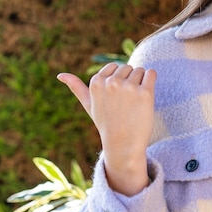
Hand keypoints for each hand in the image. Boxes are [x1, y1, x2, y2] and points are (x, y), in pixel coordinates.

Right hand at [57, 62, 156, 195]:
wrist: (124, 145)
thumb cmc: (106, 124)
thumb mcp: (89, 105)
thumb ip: (76, 88)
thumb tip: (60, 75)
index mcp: (96, 82)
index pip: (114, 66)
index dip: (118, 81)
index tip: (115, 97)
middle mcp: (111, 82)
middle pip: (128, 67)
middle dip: (129, 81)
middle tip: (125, 103)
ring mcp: (128, 87)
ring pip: (140, 70)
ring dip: (141, 82)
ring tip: (134, 102)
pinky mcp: (145, 93)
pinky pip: (151, 73)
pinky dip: (151, 81)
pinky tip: (146, 96)